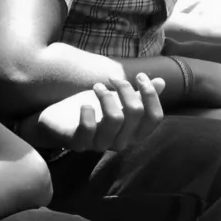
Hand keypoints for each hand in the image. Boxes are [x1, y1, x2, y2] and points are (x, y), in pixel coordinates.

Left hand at [27, 75, 164, 151]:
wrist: (59, 121)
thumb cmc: (92, 110)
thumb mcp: (117, 100)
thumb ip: (139, 95)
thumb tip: (162, 82)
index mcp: (134, 134)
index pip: (155, 118)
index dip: (151, 94)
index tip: (140, 75)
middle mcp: (121, 143)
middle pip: (135, 113)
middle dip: (125, 88)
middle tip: (111, 77)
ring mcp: (99, 145)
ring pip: (114, 119)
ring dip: (106, 96)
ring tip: (97, 86)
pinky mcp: (78, 143)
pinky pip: (87, 129)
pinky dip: (87, 113)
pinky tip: (84, 104)